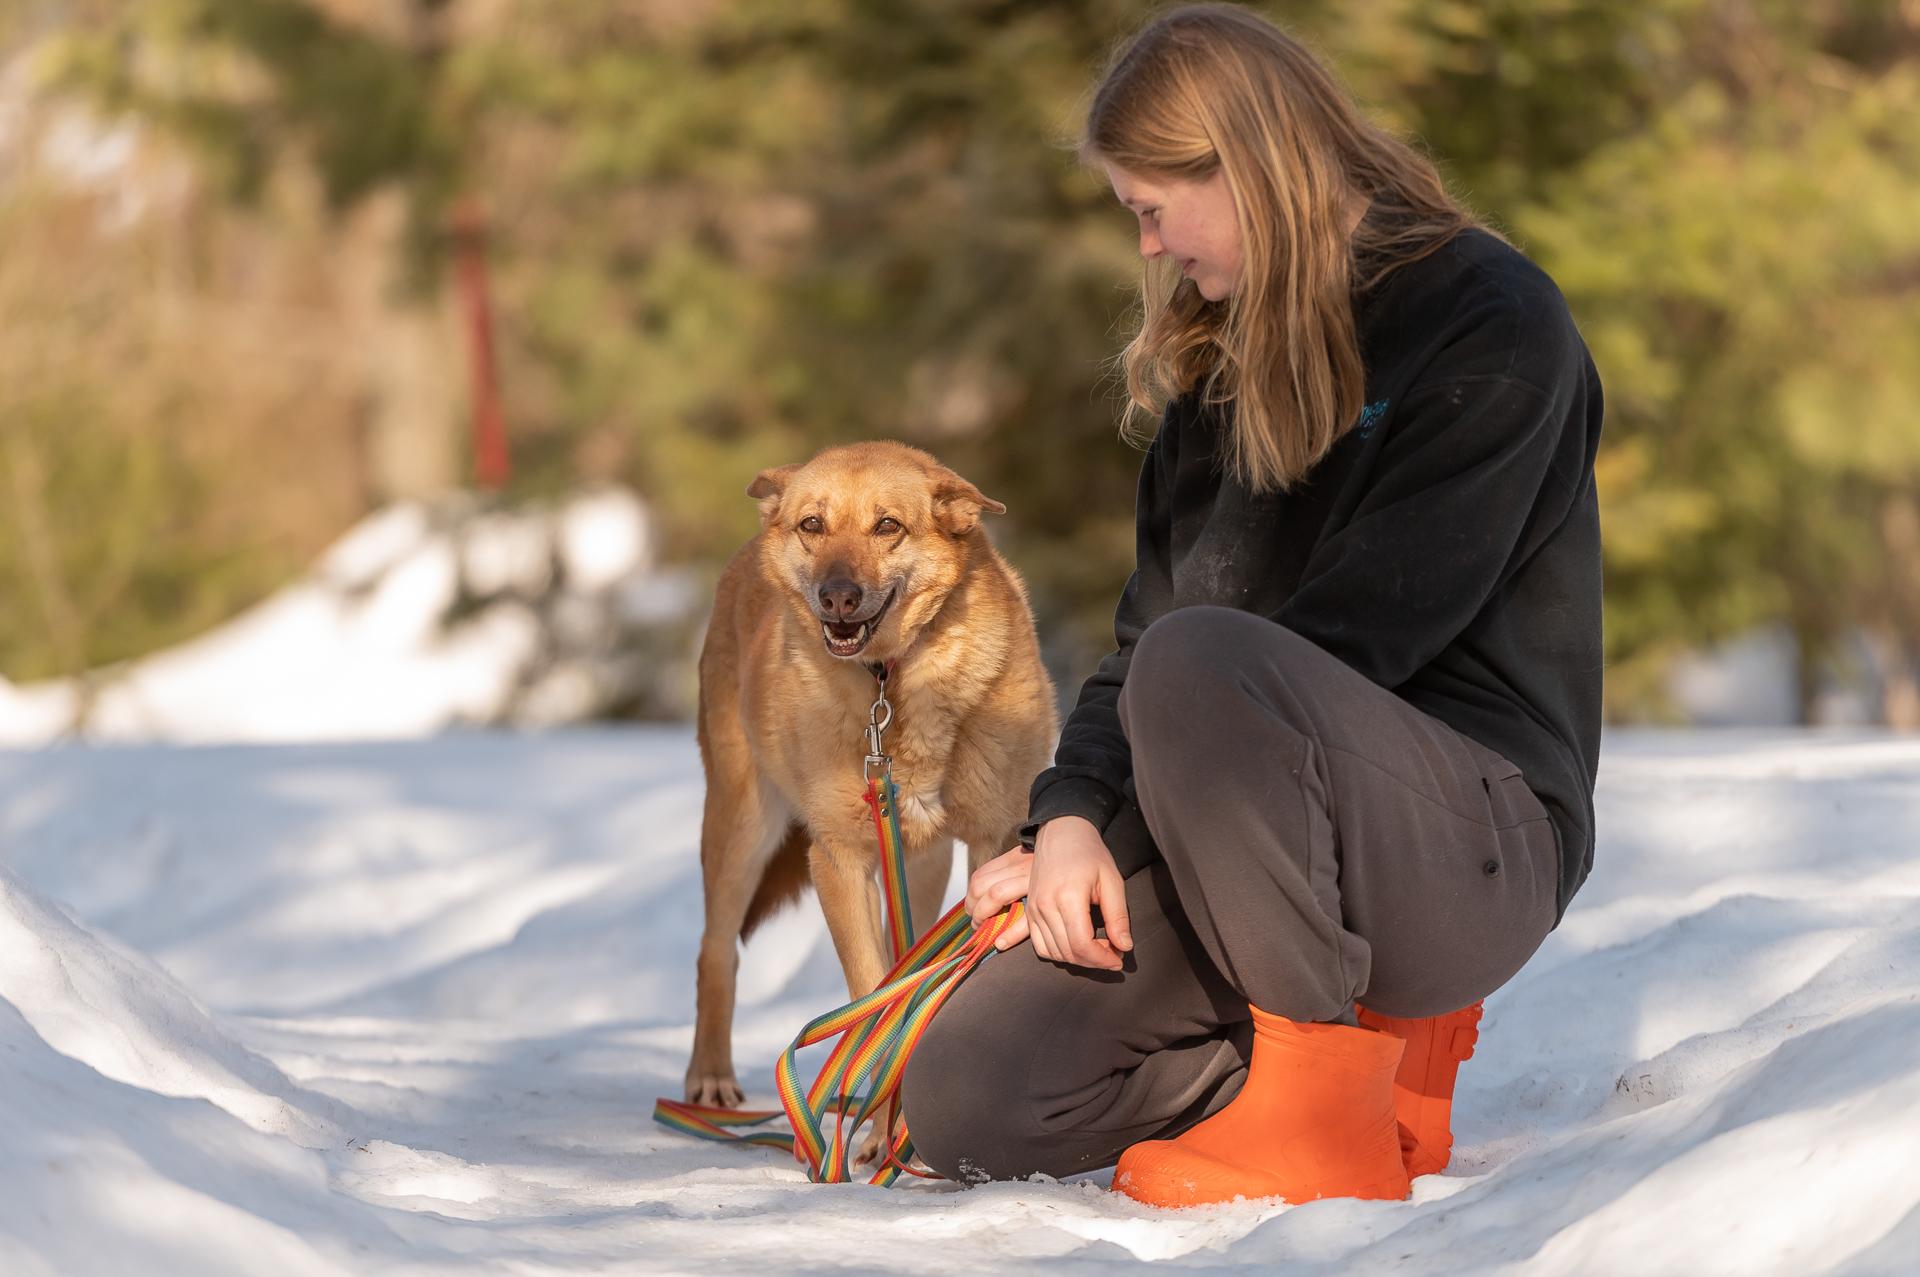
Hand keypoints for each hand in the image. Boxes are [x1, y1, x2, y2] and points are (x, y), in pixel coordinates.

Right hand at [965, 817, 1132, 970]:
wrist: (1061, 833)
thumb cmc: (1090, 854)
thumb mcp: (1112, 881)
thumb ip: (1118, 916)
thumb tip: (1124, 946)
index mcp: (1068, 897)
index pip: (1082, 944)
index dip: (1103, 959)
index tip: (1119, 959)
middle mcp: (1045, 906)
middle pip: (1068, 952)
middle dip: (1093, 961)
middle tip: (1112, 953)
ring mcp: (1033, 909)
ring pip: (1053, 952)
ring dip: (1077, 959)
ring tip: (1096, 950)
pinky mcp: (1029, 911)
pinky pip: (1040, 945)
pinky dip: (1058, 953)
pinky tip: (1075, 946)